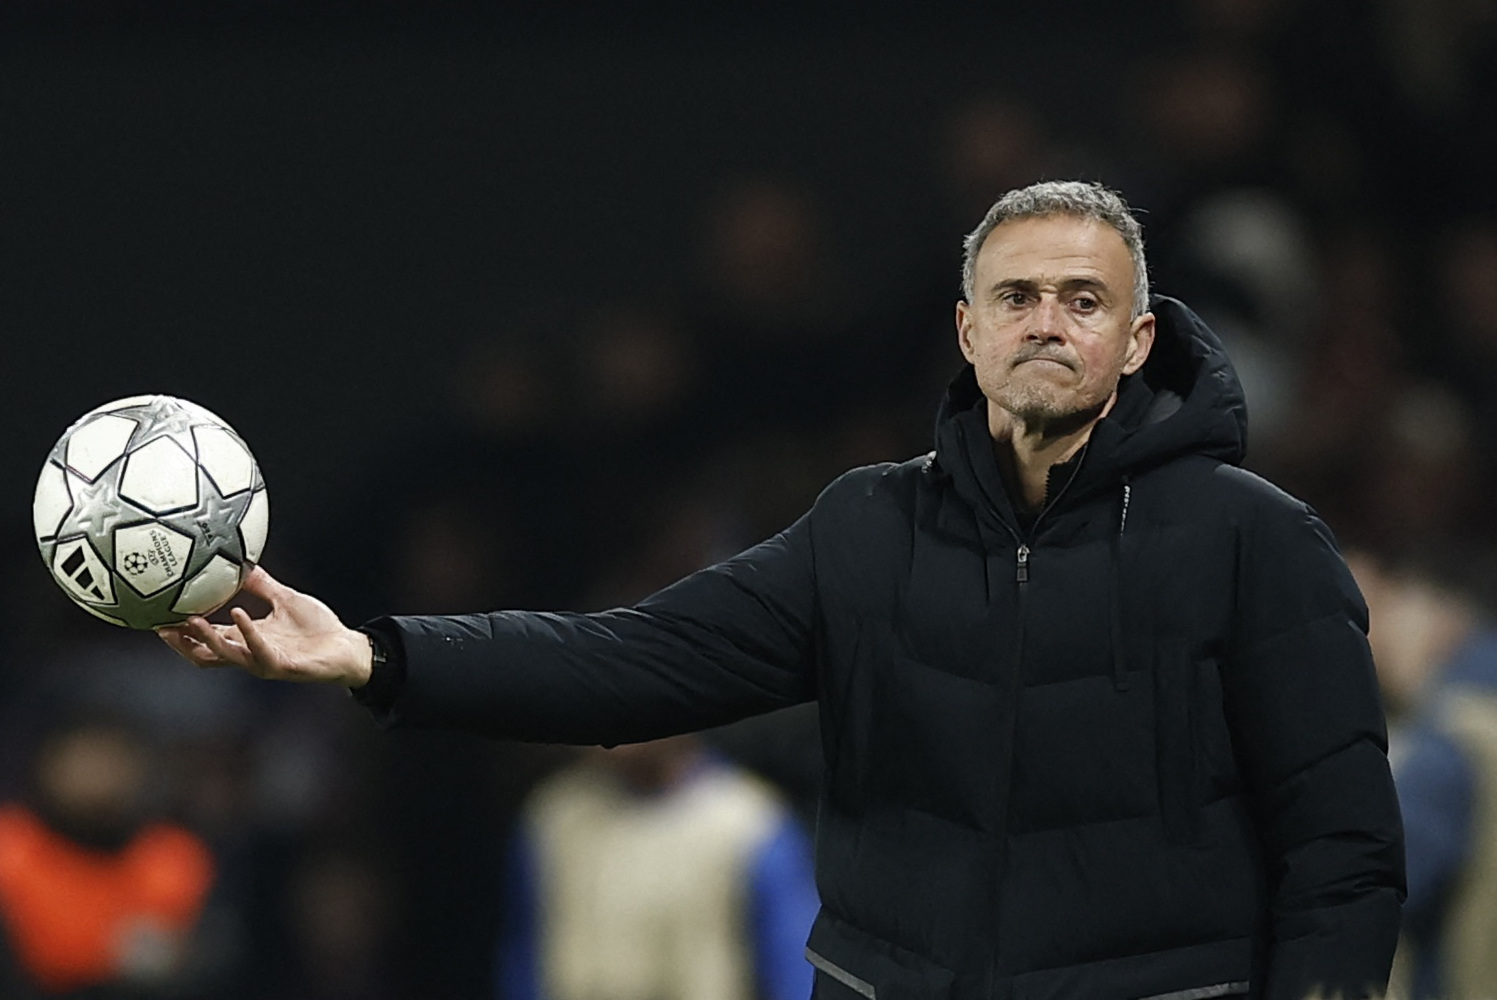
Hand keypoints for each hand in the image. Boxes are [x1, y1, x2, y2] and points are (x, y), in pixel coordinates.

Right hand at [157, 566, 372, 686]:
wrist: (346, 647)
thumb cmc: (317, 628)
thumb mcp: (285, 599)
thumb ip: (262, 584)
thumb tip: (242, 561)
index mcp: (247, 638)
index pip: (207, 637)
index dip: (182, 630)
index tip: (159, 615)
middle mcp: (249, 653)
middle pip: (205, 654)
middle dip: (182, 642)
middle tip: (160, 625)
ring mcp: (263, 662)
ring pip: (224, 656)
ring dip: (206, 639)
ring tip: (190, 619)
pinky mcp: (281, 666)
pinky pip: (258, 650)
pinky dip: (247, 631)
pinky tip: (237, 613)